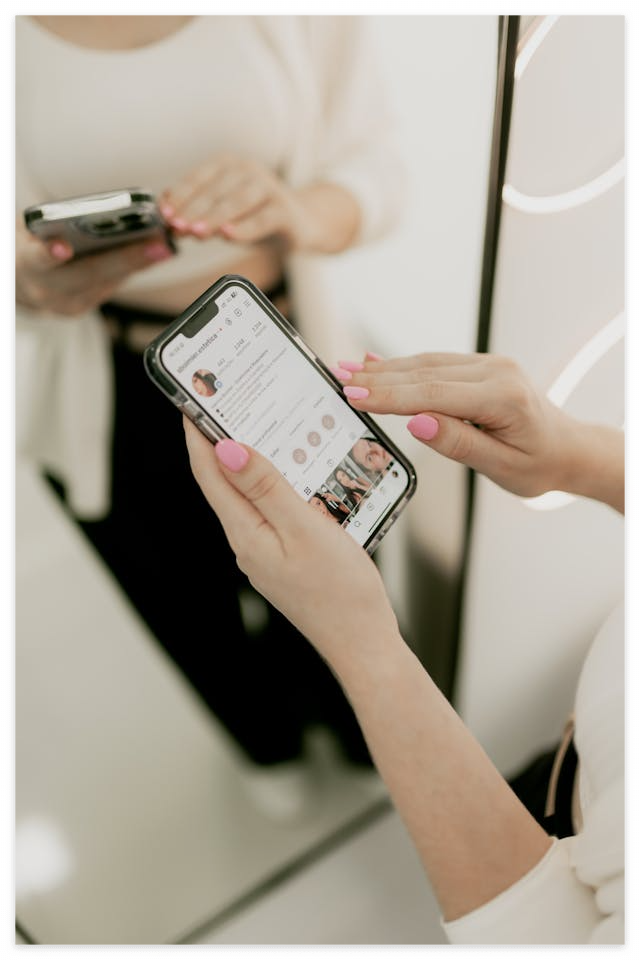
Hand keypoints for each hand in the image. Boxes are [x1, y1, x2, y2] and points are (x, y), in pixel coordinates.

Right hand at [15, 218, 173, 315]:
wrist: (21, 280)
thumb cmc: (29, 243)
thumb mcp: (31, 232)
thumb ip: (54, 225)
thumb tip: (101, 212)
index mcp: (26, 264)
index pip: (38, 260)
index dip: (50, 254)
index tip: (63, 247)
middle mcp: (47, 290)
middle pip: (90, 274)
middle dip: (128, 259)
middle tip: (160, 245)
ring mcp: (68, 304)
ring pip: (108, 283)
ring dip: (142, 262)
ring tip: (168, 244)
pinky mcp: (83, 308)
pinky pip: (112, 285)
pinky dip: (134, 266)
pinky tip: (156, 251)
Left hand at [160, 155, 359, 252]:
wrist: (302, 223)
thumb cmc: (256, 215)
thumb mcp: (222, 210)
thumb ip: (196, 207)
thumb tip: (164, 206)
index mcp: (228, 165)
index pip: (198, 179)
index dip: (179, 197)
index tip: (164, 214)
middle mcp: (248, 170)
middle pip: (214, 191)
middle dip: (192, 210)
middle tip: (176, 227)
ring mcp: (269, 188)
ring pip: (236, 202)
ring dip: (213, 218)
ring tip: (196, 232)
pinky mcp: (285, 210)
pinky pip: (262, 219)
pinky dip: (244, 228)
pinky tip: (228, 235)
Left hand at [183, 419, 400, 666]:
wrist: (363, 641)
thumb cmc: (340, 591)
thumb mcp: (305, 529)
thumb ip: (266, 488)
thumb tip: (228, 450)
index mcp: (245, 534)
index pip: (210, 473)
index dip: (198, 434)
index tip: (193, 398)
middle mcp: (248, 542)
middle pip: (224, 482)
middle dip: (222, 440)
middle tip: (229, 402)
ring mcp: (265, 551)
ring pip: (249, 495)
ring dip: (252, 460)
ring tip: (262, 425)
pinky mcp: (284, 556)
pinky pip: (271, 510)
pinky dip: (276, 483)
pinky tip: (296, 471)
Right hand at [338, 351, 622, 507]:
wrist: (567, 448)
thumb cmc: (538, 464)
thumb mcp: (501, 466)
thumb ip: (458, 442)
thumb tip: (417, 422)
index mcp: (502, 397)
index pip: (433, 393)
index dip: (389, 395)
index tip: (354, 395)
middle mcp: (495, 371)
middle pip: (424, 373)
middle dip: (377, 377)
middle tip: (337, 378)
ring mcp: (488, 365)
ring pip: (426, 364)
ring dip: (384, 368)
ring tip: (347, 370)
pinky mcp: (479, 367)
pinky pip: (435, 364)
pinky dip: (402, 366)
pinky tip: (375, 362)